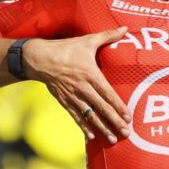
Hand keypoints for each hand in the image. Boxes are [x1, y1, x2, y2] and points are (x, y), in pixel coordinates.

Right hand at [23, 27, 130, 143]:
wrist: (39, 59)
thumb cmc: (66, 49)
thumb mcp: (87, 41)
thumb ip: (107, 36)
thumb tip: (125, 29)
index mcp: (90, 74)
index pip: (108, 94)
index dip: (119, 106)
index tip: (128, 117)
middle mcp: (83, 88)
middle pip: (101, 108)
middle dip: (114, 122)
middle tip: (126, 133)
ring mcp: (72, 96)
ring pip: (89, 116)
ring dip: (101, 128)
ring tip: (112, 139)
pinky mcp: (64, 100)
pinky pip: (75, 116)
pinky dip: (83, 127)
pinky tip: (91, 136)